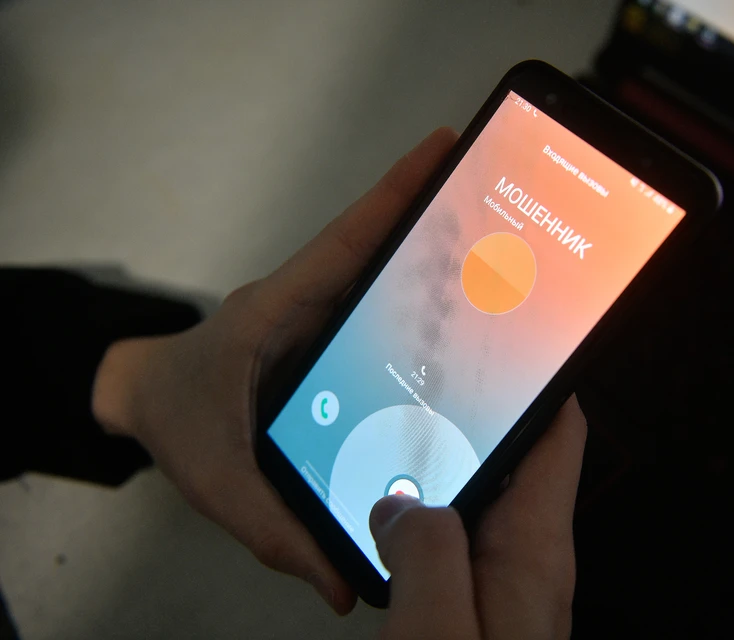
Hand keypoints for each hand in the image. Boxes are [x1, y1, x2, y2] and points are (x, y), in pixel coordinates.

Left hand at [92, 127, 459, 613]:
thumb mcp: (219, 480)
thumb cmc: (178, 421)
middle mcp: (309, 304)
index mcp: (280, 310)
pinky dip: (419, 307)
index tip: (441, 149)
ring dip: (436, 259)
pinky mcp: (329, 340)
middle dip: (437, 215)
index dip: (395, 195)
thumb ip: (276, 529)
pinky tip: (462, 329)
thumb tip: (346, 584)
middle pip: (381, 250)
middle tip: (500, 197)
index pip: (345, 243)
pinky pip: (379, 315)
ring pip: (384, 280)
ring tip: (501, 255)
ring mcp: (322, 319)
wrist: (150, 403)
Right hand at [370, 396, 586, 639]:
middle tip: (402, 406)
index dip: (535, 382)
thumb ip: (424, 552)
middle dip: (453, 433)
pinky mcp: (472, 611)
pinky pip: (443, 555)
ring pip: (463, 512)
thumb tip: (398, 505)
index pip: (558, 436)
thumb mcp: (437, 628)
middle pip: (502, 466)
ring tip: (367, 491)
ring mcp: (499, 587)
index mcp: (533, 549)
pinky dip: (408, 541)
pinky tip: (370, 548)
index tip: (498, 350)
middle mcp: (524, 562)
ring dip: (419, 493)